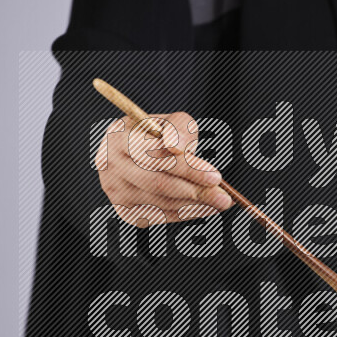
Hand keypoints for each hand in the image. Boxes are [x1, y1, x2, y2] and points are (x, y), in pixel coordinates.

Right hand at [96, 112, 232, 226]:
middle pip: (157, 183)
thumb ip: (178, 127)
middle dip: (195, 190)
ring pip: (161, 202)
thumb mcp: (169, 121)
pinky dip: (187, 213)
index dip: (186, 167)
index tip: (216, 176)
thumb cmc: (156, 133)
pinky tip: (207, 208)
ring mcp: (116, 192)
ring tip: (221, 202)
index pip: (153, 156)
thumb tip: (177, 147)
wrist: (133, 152)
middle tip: (225, 197)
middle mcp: (111, 168)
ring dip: (195, 205)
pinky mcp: (126, 211)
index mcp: (117, 139)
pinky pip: (161, 216)